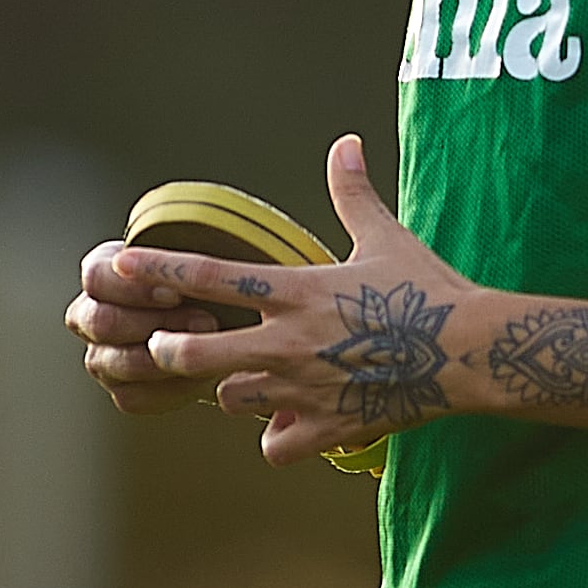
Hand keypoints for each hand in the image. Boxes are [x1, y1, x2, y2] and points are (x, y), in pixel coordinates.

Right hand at [67, 249, 223, 415]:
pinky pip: (136, 397)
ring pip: (118, 363)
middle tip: (205, 321)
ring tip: (209, 346)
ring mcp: (101, 357)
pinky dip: (172, 388)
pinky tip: (201, 374)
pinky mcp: (122, 392)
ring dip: (167, 357)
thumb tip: (190, 268)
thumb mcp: (195, 261)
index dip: (134, 288)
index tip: (175, 293)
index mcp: (100, 274)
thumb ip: (182, 261)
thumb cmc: (204, 280)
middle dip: (157, 323)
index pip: (96, 278)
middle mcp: (90, 316)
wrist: (224, 319)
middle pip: (103, 322)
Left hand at [77, 135, 481, 465]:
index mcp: (295, 290)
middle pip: (194, 353)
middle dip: (172, 350)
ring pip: (230, 399)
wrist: (468, 351)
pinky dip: (278, 437)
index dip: (156, 271)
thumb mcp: (385, 237)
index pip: (207, 277)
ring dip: (232, 390)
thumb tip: (345, 142)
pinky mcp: (325, 426)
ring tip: (246, 380)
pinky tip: (291, 425)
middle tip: (172, 345)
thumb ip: (353, 193)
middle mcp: (286, 341)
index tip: (118, 266)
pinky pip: (275, 444)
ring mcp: (302, 387)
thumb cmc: (428, 289)